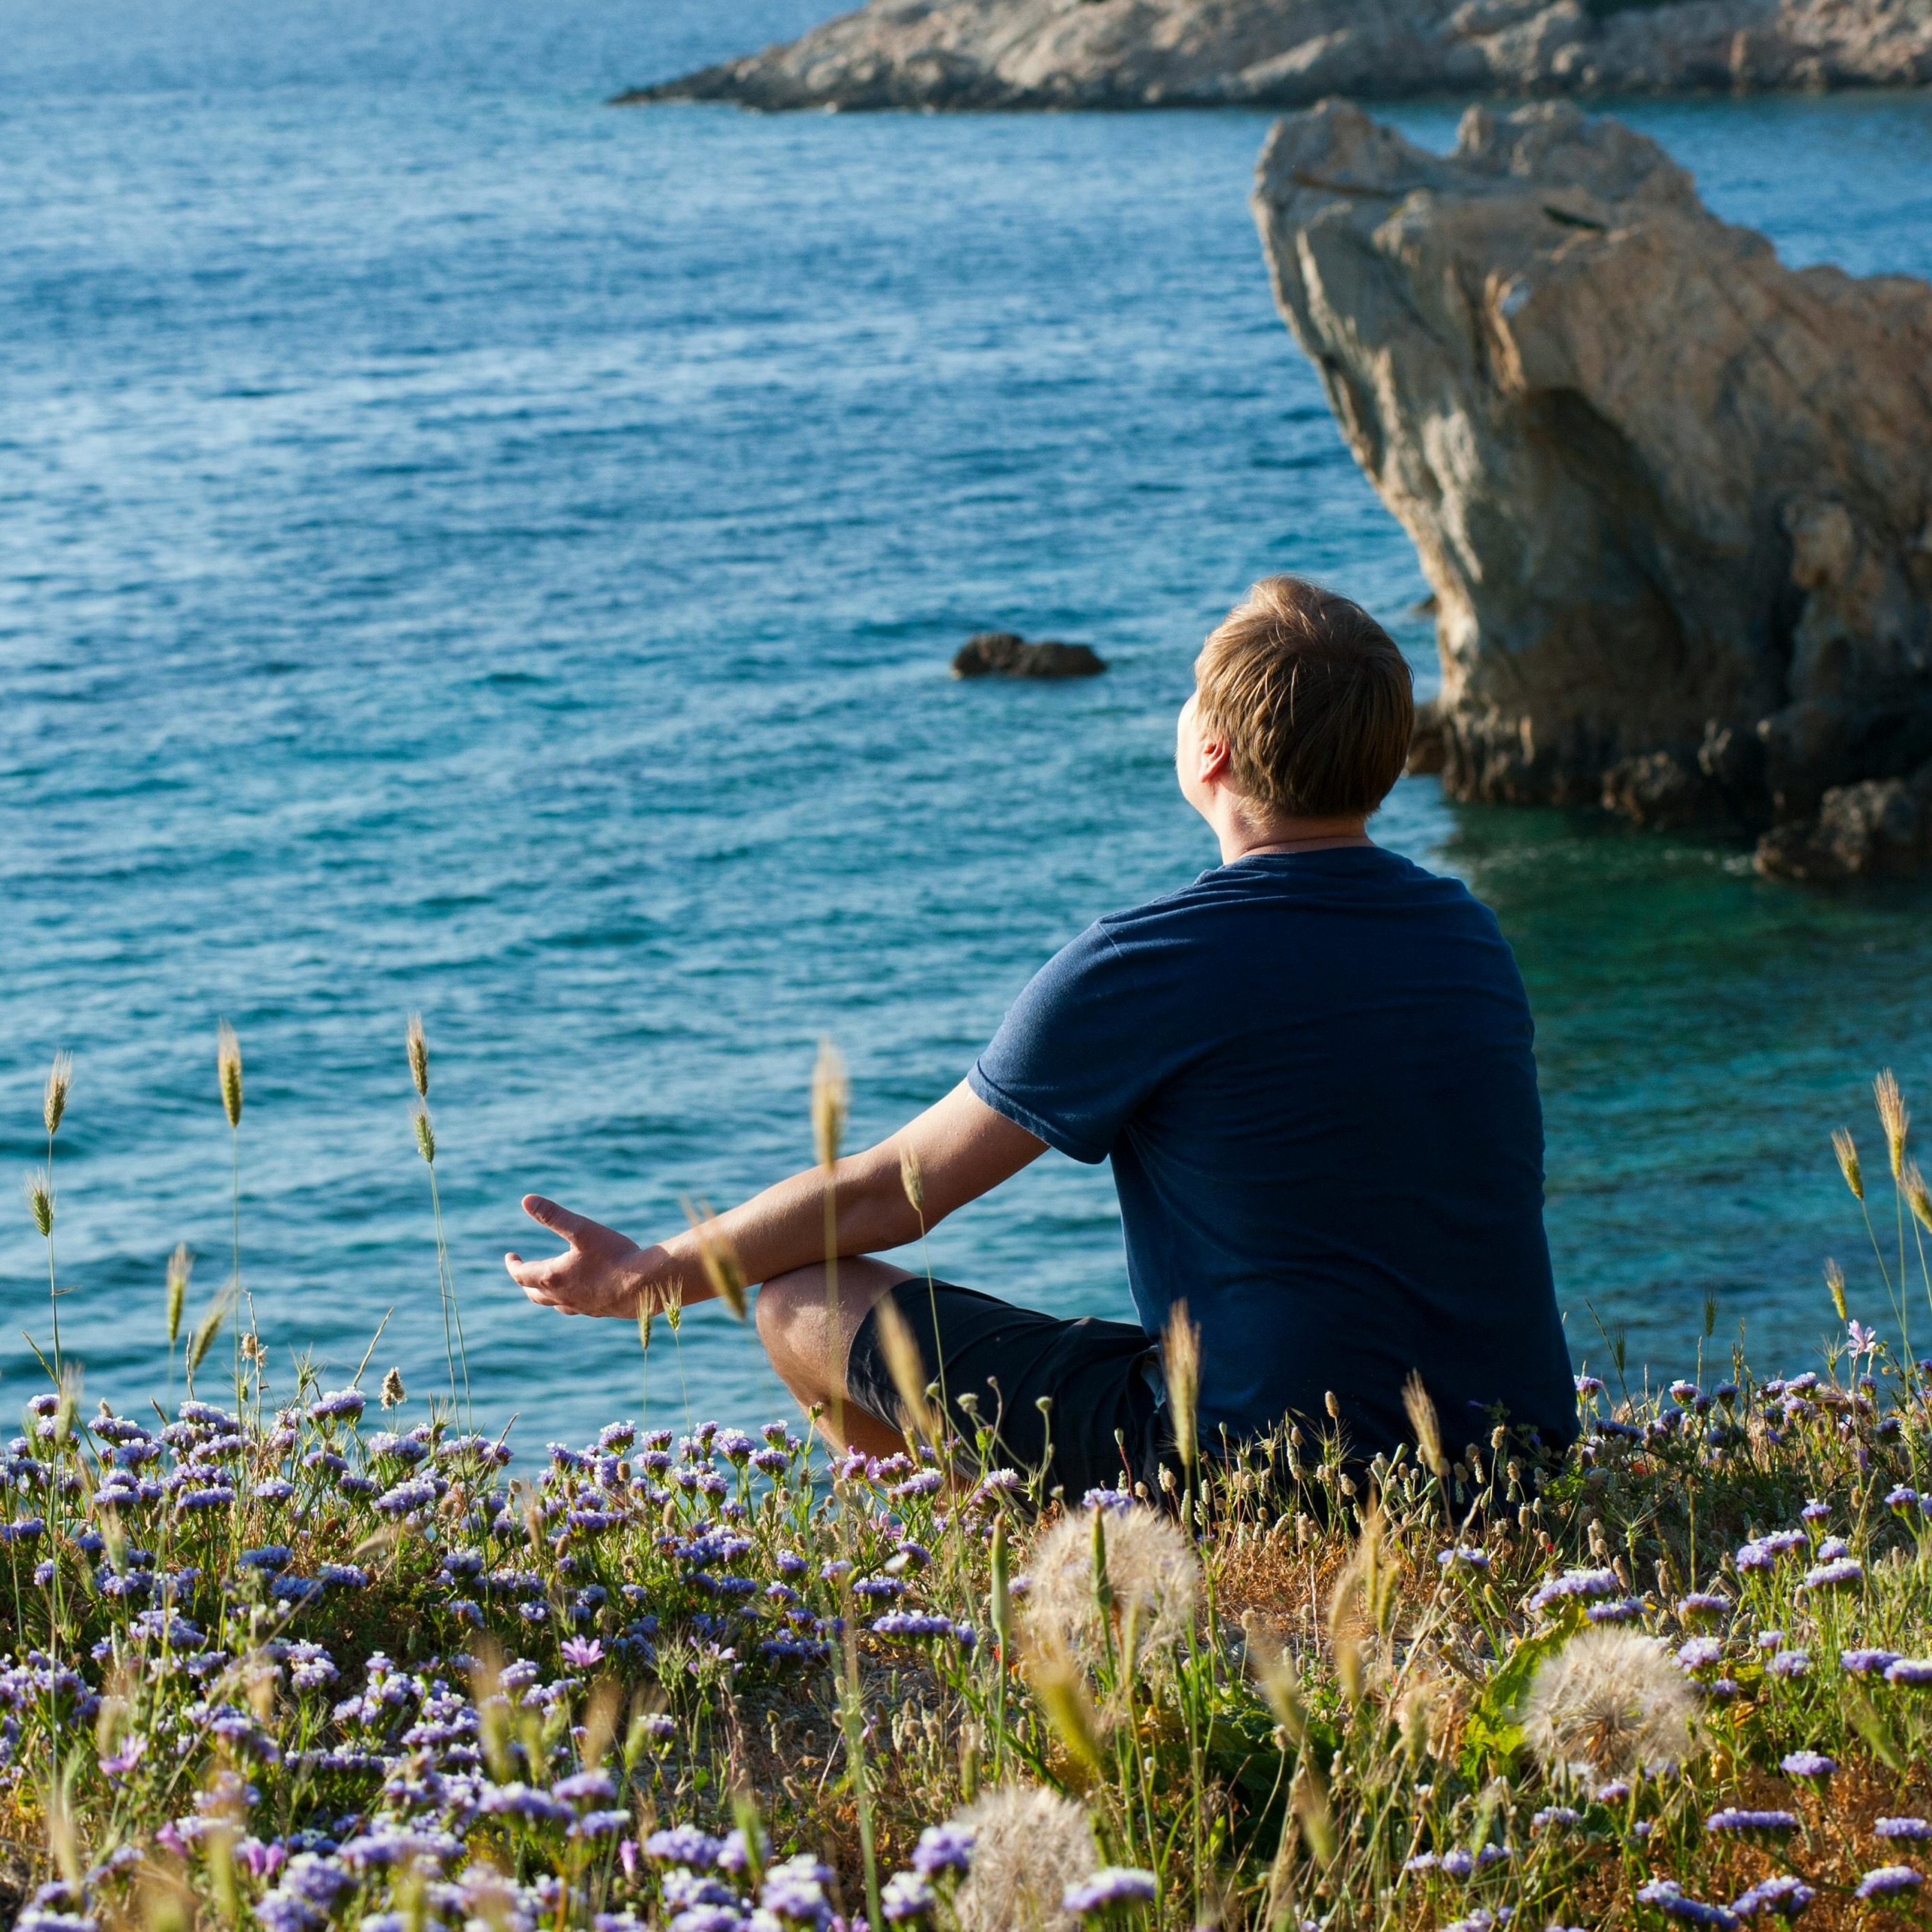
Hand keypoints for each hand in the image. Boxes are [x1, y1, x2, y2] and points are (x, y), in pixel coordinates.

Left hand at [505, 1195, 651, 1317]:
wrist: (646, 1286)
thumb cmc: (613, 1256)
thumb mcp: (582, 1229)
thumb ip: (553, 1215)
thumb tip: (526, 1199)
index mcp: (553, 1277)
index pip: (522, 1275)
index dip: (513, 1265)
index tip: (511, 1256)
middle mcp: (563, 1296)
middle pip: (534, 1293)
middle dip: (525, 1281)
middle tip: (523, 1270)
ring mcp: (581, 1307)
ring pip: (554, 1304)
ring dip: (544, 1294)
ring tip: (547, 1284)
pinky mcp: (599, 1312)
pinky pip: (576, 1308)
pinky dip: (568, 1300)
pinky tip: (579, 1294)